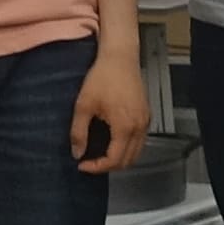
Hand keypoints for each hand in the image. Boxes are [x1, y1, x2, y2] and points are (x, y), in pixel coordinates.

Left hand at [71, 41, 149, 174]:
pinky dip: (127, 148)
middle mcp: (139, 127)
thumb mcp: (84, 105)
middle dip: (108, 166)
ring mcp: (145, 121)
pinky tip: (113, 141)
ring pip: (136, 153)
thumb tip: (77, 153)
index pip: (113, 160)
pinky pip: (140, 141)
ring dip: (119, 158)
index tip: (82, 164)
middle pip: (128, 161)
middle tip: (90, 162)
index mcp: (124, 127)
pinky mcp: (146, 115)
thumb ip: (79, 132)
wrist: (120, 57)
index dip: (97, 167)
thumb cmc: (102, 77)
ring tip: (100, 154)